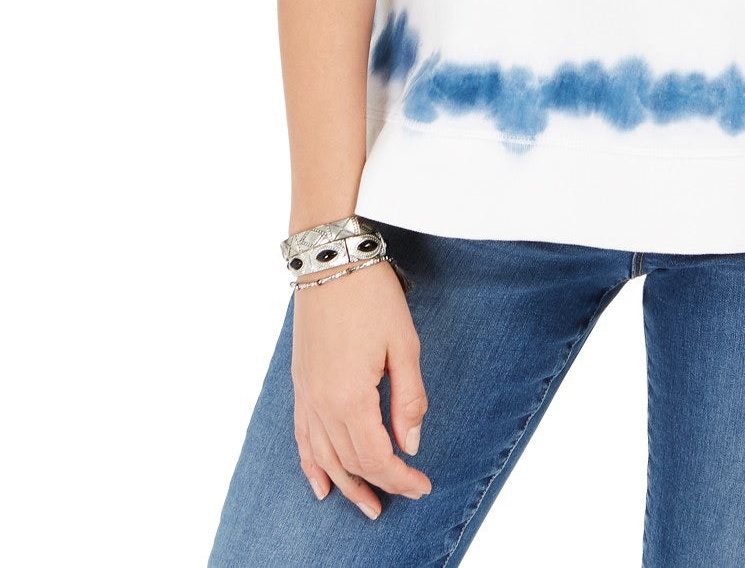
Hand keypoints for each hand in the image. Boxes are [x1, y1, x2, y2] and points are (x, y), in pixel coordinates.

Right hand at [291, 258, 431, 518]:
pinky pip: (302, 437)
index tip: (422, 485)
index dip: (400, 478)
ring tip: (366, 505)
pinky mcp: (299, 384)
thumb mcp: (405, 344)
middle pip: (351, 461)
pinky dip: (311, 465)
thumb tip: (411, 444)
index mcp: (351, 397)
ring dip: (346, 485)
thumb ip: (409, 399)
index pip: (377, 456)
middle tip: (404, 494)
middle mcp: (322, 404)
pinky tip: (320, 483)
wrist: (330, 260)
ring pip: (324, 457)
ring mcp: (306, 395)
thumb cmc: (371, 296)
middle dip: (380, 483)